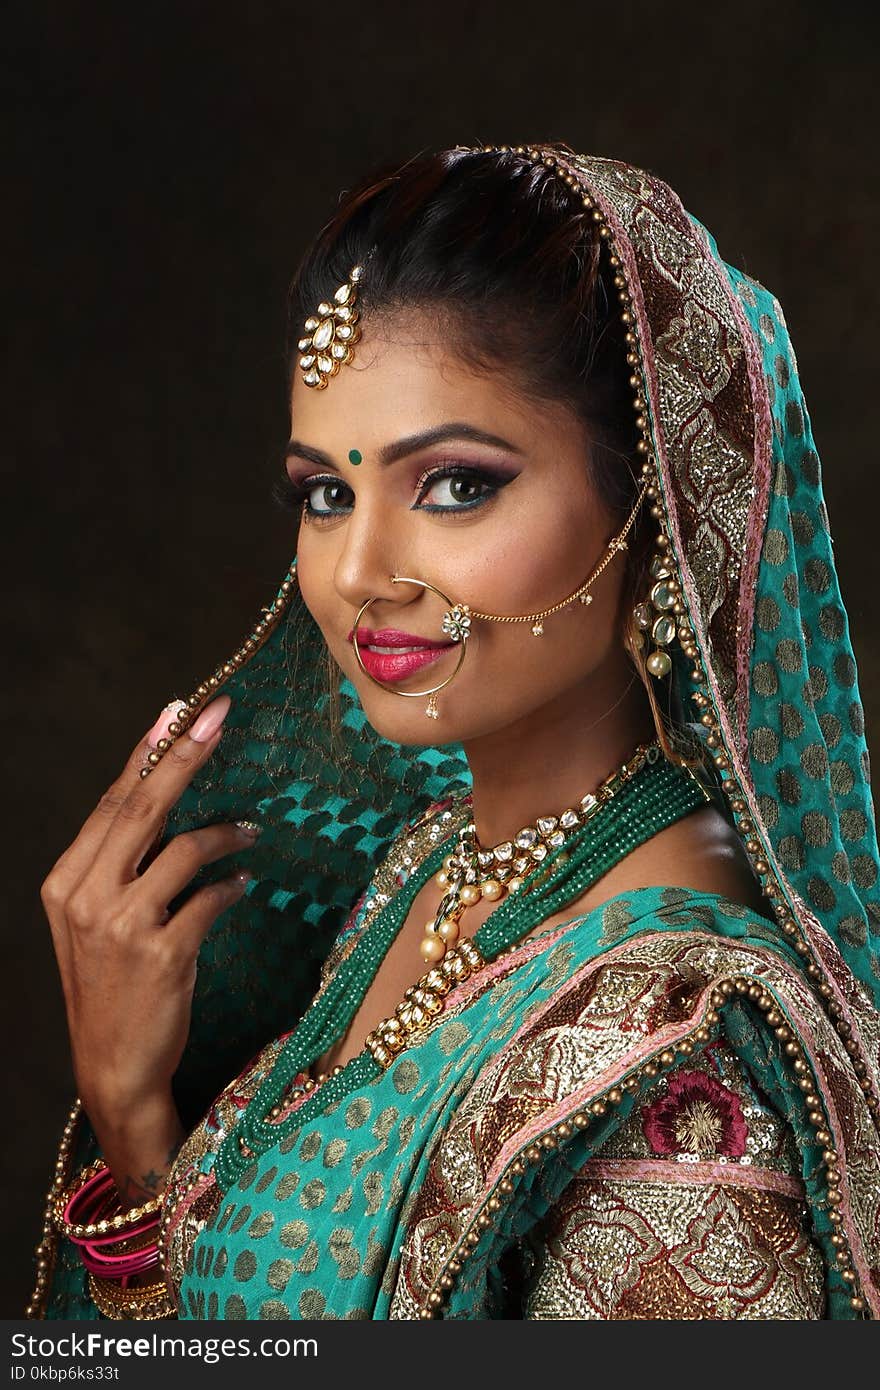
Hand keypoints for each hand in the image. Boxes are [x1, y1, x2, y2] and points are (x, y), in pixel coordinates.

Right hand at [41, 694, 257, 1127]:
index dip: (149, 752)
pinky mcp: (161, 954)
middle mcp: (86, 896)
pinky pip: (209, 899)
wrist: (112, 1066)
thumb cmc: (110, 988)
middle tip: (219, 716)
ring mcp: (121, 925)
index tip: (179, 711)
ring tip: (251, 830)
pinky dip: (232, 884)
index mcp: (66, 881)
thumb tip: (166, 801)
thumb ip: (119, 868)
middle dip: (185, 754)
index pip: (112, 801)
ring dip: (225, 832)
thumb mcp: (94, 922)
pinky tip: (244, 884)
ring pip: (183, 847)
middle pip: (143, 806)